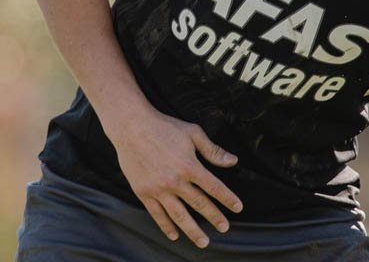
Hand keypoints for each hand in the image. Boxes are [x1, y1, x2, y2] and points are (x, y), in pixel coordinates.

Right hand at [106, 109, 242, 248]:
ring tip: (203, 242)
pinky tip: (174, 235)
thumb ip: (212, 150)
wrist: (131, 126)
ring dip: (193, 230)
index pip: (214, 187)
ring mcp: (158, 188)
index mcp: (189, 166)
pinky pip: (157, 214)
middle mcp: (175, 180)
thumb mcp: (192, 133)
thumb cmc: (163, 126)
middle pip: (199, 204)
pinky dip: (166, 226)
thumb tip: (233, 161)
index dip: (227, 198)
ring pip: (179, 215)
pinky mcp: (143, 192)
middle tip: (224, 228)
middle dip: (214, 217)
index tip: (237, 208)